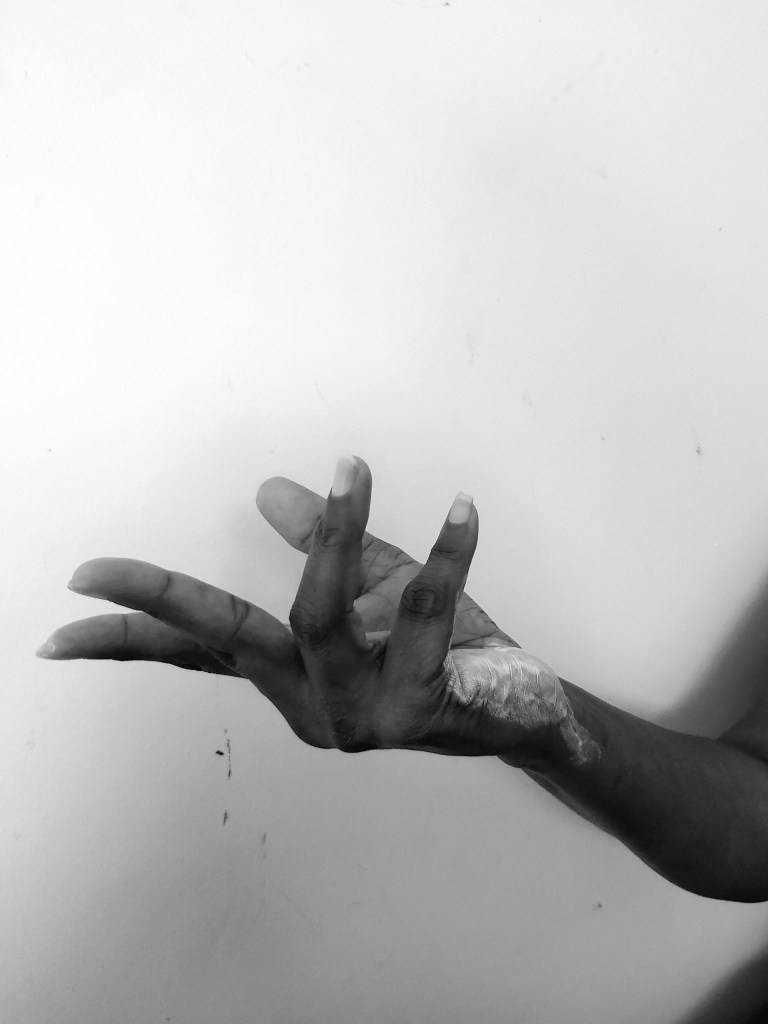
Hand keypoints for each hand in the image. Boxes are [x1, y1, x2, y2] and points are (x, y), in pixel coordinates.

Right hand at [39, 456, 595, 761]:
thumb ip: (327, 544)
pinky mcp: (418, 714)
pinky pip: (425, 620)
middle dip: (162, 599)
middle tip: (94, 571)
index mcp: (292, 676)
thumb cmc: (442, 651)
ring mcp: (361, 717)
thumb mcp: (380, 587)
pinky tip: (462, 510)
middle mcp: (312, 705)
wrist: (521, 712)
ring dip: (338, 536)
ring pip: (323, 619)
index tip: (56, 636)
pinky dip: (443, 556)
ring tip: (355, 467)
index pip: (200, 655)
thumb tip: (268, 491)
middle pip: (231, 640)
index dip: (130, 639)